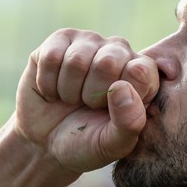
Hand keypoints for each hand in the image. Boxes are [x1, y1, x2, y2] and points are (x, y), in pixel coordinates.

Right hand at [12, 29, 159, 173]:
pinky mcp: (58, 42)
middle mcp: (118, 52)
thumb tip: (122, 87)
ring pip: (76, 60)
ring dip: (68, 91)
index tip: (109, 113)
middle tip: (87, 106)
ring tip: (70, 99)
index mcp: (142, 75)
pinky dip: (47, 84)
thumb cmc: (86, 143)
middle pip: (107, 61)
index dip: (119, 97)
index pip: (140, 70)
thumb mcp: (112, 145)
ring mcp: (88, 43)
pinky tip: (53, 90)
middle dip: (91, 94)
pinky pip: (51, 56)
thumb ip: (129, 122)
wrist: (45, 143)